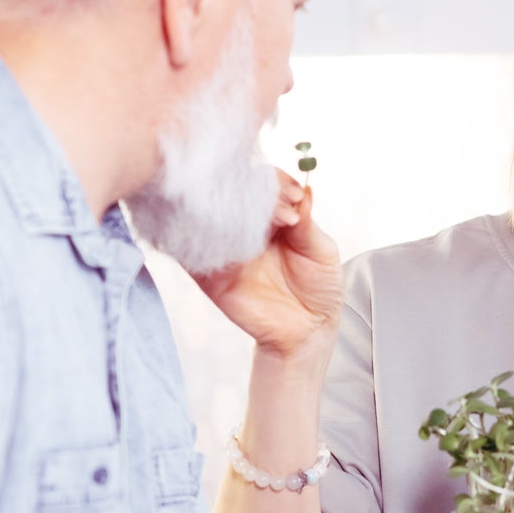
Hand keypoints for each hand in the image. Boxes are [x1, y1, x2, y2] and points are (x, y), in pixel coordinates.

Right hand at [194, 171, 342, 359]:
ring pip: (211, 218)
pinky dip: (195, 238)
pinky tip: (217, 232)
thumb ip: (307, 223)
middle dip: (254, 193)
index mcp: (272, 216)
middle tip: (280, 205)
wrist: (308, 329)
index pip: (264, 185)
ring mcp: (226, 250)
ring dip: (228, 210)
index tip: (294, 195)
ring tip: (256, 216)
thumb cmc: (319, 286)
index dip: (276, 183)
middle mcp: (245, 228)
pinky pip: (192, 253)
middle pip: (235, 196)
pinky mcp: (210, 276)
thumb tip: (303, 191)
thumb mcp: (321, 251)